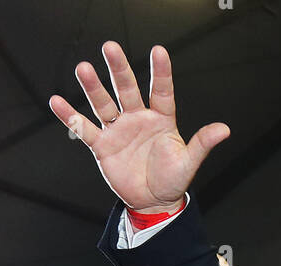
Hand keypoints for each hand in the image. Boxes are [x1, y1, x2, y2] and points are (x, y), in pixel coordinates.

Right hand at [50, 42, 229, 212]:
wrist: (153, 202)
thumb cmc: (172, 180)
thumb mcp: (188, 163)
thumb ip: (202, 143)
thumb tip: (224, 129)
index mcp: (161, 119)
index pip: (162, 91)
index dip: (161, 72)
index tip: (159, 51)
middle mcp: (138, 118)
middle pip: (127, 89)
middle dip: (119, 69)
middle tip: (110, 47)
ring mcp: (119, 130)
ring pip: (104, 103)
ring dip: (93, 87)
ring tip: (83, 68)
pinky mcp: (102, 146)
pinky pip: (83, 128)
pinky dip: (69, 116)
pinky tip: (56, 101)